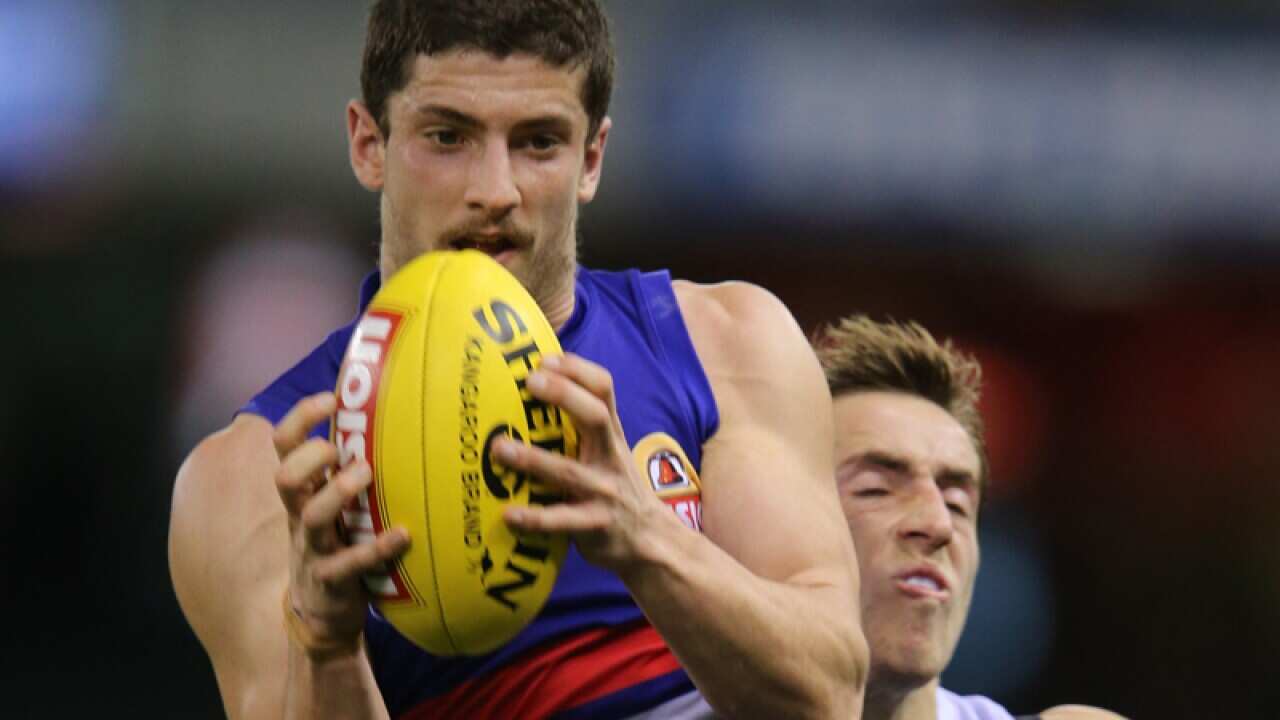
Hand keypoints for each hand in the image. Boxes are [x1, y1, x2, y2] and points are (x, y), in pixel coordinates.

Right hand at [272, 392, 410, 656]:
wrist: (322, 613)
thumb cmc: (337, 544)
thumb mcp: (335, 505)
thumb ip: (348, 470)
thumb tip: (393, 421)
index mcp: (302, 493)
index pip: (284, 445)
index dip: (301, 418)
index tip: (331, 399)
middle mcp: (300, 517)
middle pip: (285, 477)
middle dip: (312, 456)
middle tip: (342, 450)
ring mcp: (313, 549)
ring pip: (313, 516)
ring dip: (339, 491)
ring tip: (367, 475)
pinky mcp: (331, 580)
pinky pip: (349, 564)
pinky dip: (377, 548)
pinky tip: (403, 535)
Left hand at [496, 354, 676, 573]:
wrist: (649, 540)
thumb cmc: (613, 487)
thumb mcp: (606, 452)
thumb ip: (579, 428)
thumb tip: (527, 395)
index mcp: (610, 435)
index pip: (604, 389)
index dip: (577, 370)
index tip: (545, 360)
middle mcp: (610, 457)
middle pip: (596, 416)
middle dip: (565, 395)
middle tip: (530, 382)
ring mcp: (604, 492)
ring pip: (570, 471)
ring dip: (533, 459)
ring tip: (499, 449)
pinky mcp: (595, 527)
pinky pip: (562, 521)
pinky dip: (534, 517)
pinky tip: (509, 514)